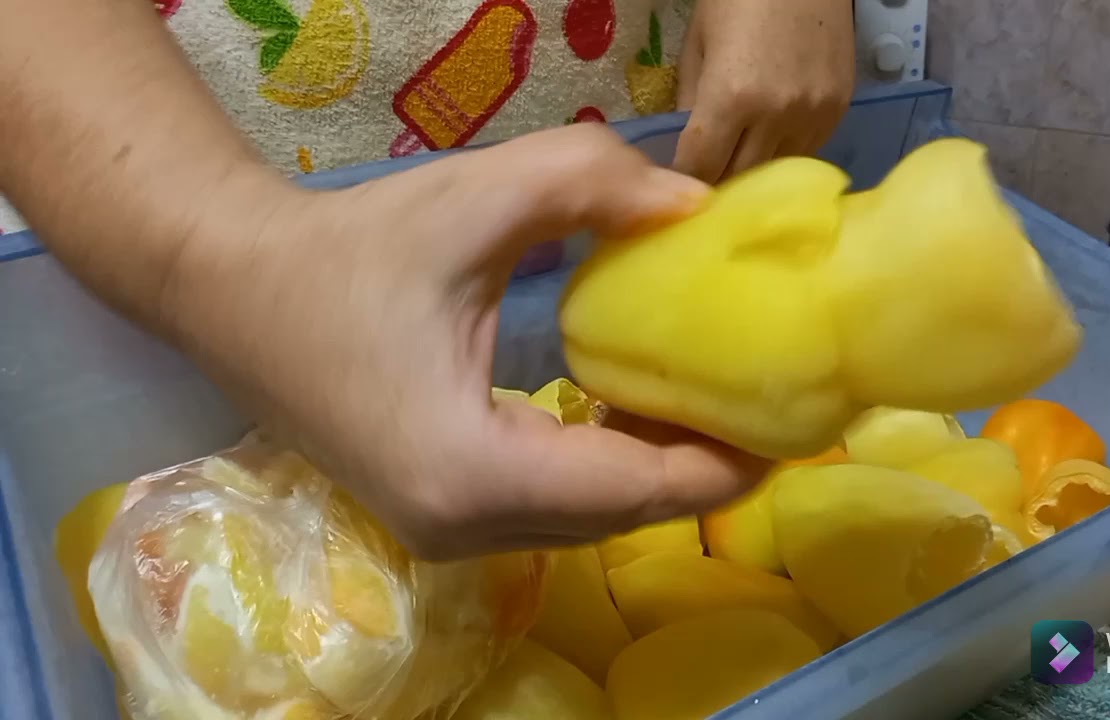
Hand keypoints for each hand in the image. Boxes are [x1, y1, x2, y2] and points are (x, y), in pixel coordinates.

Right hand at [166, 124, 768, 560]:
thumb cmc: (346, 249)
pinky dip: (603, 470)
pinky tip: (637, 416)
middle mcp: (459, 526)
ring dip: (654, 471)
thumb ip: (589, 184)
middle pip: (617, 516)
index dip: (722, 463)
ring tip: (722, 409)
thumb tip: (697, 205)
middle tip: (773, 410)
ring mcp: (442, 533)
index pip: (631, 490)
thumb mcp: (472, 202)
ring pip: (584, 521)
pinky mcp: (434, 516)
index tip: (793, 425)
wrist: (229, 288)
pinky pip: (548, 509)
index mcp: (470, 470)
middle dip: (701, 469)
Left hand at [673, 0, 856, 183]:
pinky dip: (784, 152)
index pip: (700, 168)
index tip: (679, 181)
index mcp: (731, 97)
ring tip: (740, 158)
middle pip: (739, 179)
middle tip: (706, 176)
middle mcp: (775, 115)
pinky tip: (772, 137)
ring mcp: (813, 115)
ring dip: (754, 170)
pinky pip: (806, 151)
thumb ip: (689, 101)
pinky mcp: (839, 110)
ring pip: (776, 172)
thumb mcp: (698, 44)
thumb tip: (687, 150)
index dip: (685, 178)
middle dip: (717, 180)